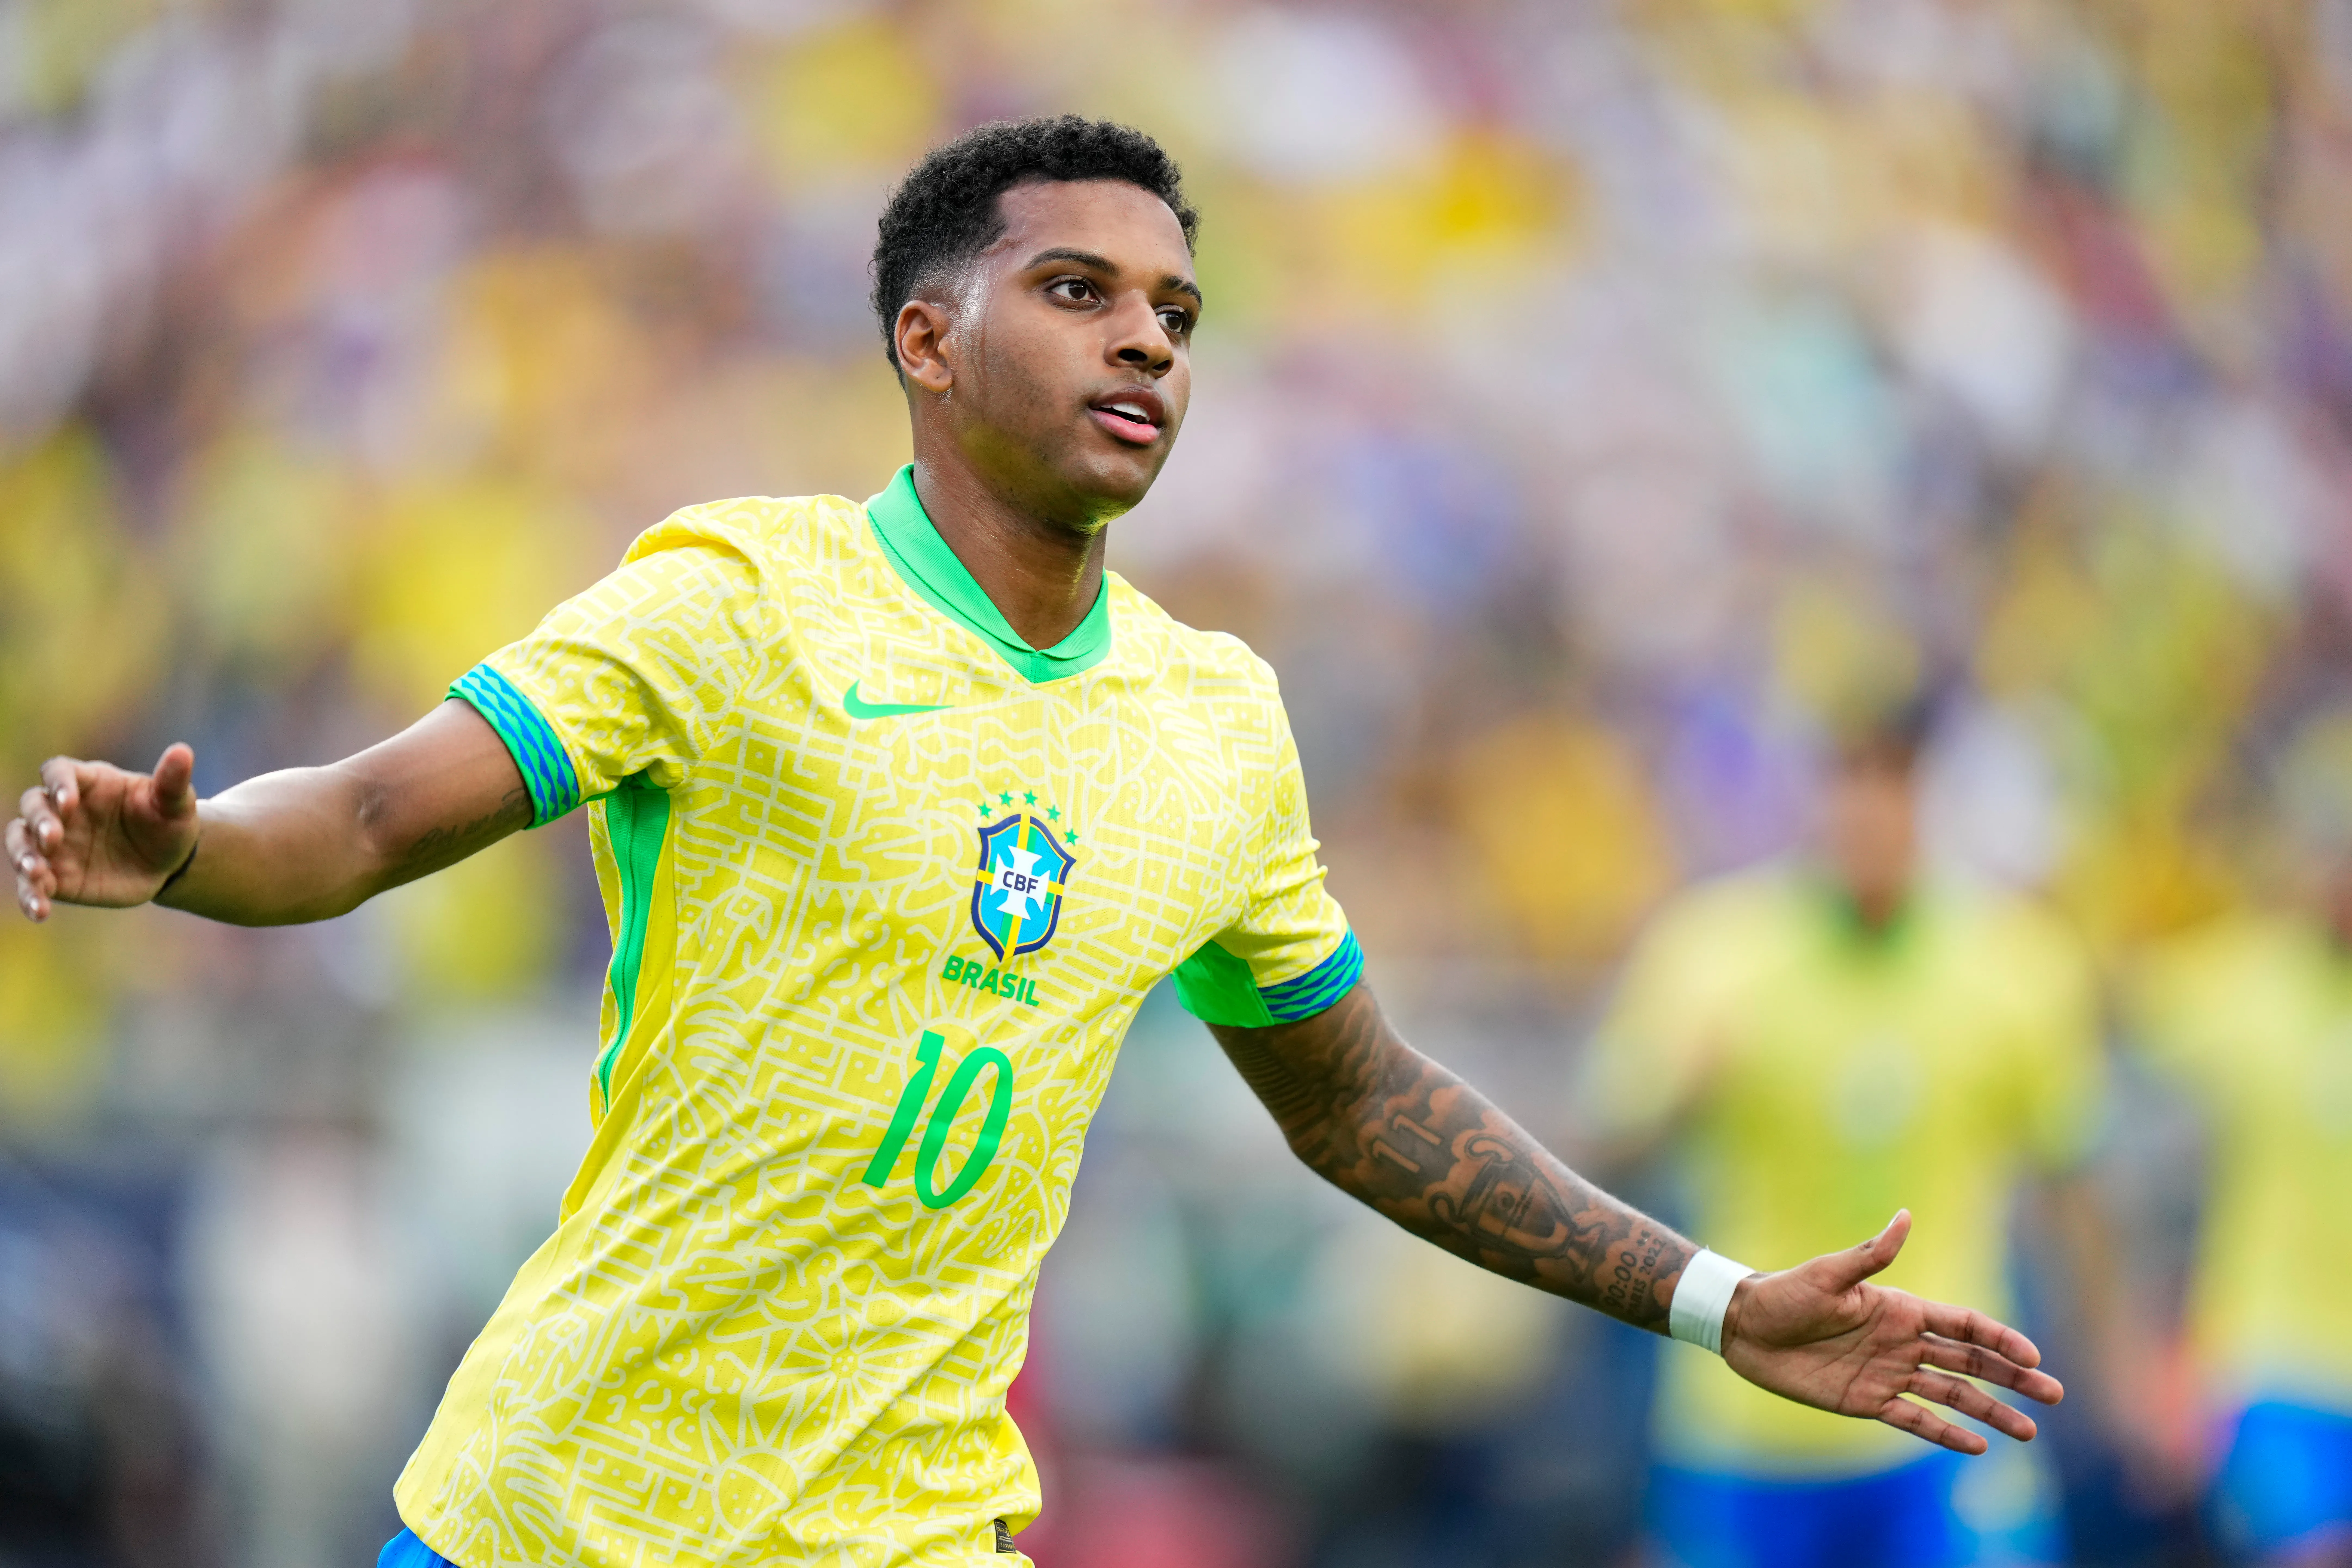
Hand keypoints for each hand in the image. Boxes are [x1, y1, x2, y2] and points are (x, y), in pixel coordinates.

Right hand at [9, 746, 200, 921]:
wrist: (170, 861)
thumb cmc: (169, 822)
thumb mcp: (176, 804)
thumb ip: (172, 781)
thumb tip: (183, 750)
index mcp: (89, 783)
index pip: (58, 771)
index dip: (58, 783)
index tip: (68, 801)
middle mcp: (62, 811)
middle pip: (33, 806)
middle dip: (38, 821)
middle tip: (53, 839)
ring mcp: (54, 844)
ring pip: (21, 842)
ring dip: (23, 856)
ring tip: (36, 873)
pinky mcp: (56, 876)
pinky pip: (33, 884)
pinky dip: (31, 896)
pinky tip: (39, 910)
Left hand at [1719, 1210, 2063, 1454]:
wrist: (1747, 1327)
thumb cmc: (1784, 1293)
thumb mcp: (1828, 1274)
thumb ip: (1871, 1253)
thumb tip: (1905, 1216)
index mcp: (1901, 1309)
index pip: (1965, 1325)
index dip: (2001, 1339)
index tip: (2034, 1357)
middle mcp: (1903, 1343)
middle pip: (1972, 1362)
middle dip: (2013, 1379)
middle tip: (2053, 1396)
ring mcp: (1889, 1374)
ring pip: (1953, 1396)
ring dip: (1990, 1413)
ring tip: (2028, 1432)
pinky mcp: (1868, 1402)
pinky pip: (1915, 1420)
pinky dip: (1945, 1434)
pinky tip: (1977, 1446)